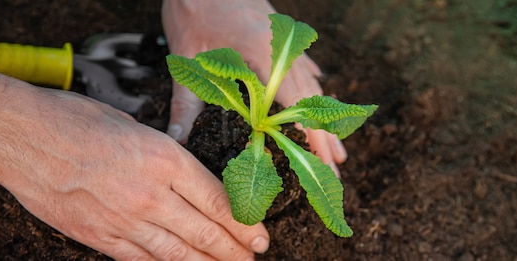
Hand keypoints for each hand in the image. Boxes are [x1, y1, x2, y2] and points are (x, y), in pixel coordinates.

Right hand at [0, 68, 268, 259]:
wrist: (24, 138)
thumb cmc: (78, 120)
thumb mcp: (136, 126)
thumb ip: (167, 157)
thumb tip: (189, 179)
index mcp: (166, 160)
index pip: (218, 202)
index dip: (245, 225)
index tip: (261, 237)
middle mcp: (153, 195)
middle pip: (205, 232)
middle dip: (235, 249)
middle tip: (254, 258)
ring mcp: (126, 220)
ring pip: (179, 252)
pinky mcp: (101, 237)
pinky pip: (143, 259)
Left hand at [162, 0, 347, 175]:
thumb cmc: (194, 7)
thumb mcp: (188, 58)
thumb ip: (186, 101)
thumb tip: (178, 136)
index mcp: (265, 57)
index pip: (296, 107)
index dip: (312, 137)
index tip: (323, 162)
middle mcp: (284, 51)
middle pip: (312, 102)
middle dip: (325, 137)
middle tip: (337, 167)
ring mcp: (286, 42)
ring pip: (312, 87)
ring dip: (324, 117)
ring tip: (336, 146)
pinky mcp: (280, 35)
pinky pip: (303, 67)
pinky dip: (313, 88)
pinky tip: (321, 95)